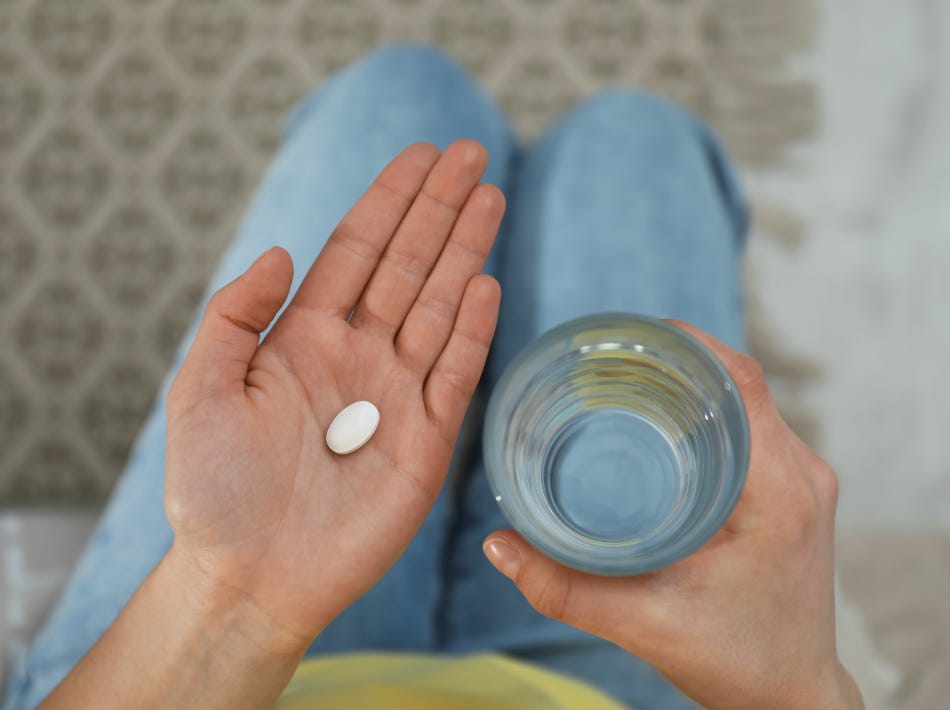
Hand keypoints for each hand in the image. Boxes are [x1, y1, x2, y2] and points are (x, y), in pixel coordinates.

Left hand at [164, 140, 504, 649]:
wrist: (251, 577)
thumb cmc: (215, 490)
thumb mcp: (198, 391)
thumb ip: (235, 316)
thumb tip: (283, 252)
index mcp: (305, 338)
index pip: (357, 251)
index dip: (389, 200)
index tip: (419, 153)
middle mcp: (358, 355)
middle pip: (408, 265)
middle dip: (439, 208)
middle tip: (471, 152)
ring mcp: (397, 395)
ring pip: (439, 306)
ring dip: (465, 252)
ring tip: (489, 196)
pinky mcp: (427, 441)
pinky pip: (456, 374)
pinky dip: (473, 330)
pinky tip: (486, 283)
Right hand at [482, 322, 863, 709]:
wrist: (790, 696)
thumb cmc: (737, 661)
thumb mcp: (643, 624)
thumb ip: (564, 588)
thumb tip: (497, 544)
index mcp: (780, 493)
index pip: (741, 384)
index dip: (690, 344)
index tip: (631, 332)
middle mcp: (801, 475)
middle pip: (740, 382)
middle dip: (677, 358)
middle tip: (610, 355)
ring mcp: (803, 480)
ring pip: (747, 401)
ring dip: (692, 381)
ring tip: (629, 376)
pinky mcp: (793, 489)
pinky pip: (751, 424)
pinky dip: (706, 407)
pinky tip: (662, 413)